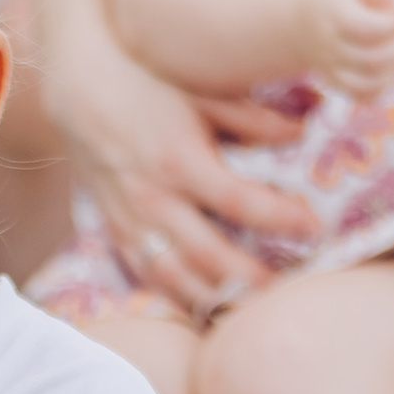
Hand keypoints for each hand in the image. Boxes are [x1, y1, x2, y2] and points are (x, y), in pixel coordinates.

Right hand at [65, 55, 316, 317]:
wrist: (80, 92)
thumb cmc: (149, 86)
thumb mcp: (203, 92)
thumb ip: (252, 118)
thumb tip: (301, 134)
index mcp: (180, 160)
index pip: (240, 201)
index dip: (281, 217)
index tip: (313, 225)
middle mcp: (154, 198)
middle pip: (210, 255)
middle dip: (251, 278)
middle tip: (286, 288)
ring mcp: (132, 220)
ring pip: (176, 278)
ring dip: (213, 298)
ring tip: (248, 307)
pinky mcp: (117, 232)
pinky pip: (148, 277)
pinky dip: (176, 296)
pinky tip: (204, 305)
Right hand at [296, 0, 393, 98]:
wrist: (298, 24)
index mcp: (333, 15)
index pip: (364, 27)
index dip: (391, 23)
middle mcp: (329, 46)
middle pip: (369, 58)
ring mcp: (331, 69)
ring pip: (367, 83)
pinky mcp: (336, 84)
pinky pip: (362, 97)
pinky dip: (382, 89)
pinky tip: (391, 72)